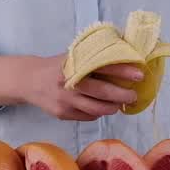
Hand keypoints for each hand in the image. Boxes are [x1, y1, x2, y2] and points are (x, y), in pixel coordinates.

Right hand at [27, 56, 142, 120]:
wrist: (29, 80)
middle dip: (122, 94)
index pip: (103, 65)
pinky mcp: (62, 113)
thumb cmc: (57, 66)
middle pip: (102, 92)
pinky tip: (102, 107)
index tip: (139, 73)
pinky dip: (98, 113)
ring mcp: (65, 100)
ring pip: (96, 109)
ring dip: (112, 107)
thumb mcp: (73, 55)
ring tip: (119, 104)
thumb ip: (93, 56)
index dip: (123, 70)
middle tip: (133, 94)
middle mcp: (69, 82)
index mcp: (74, 63)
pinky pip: (87, 116)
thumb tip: (125, 52)